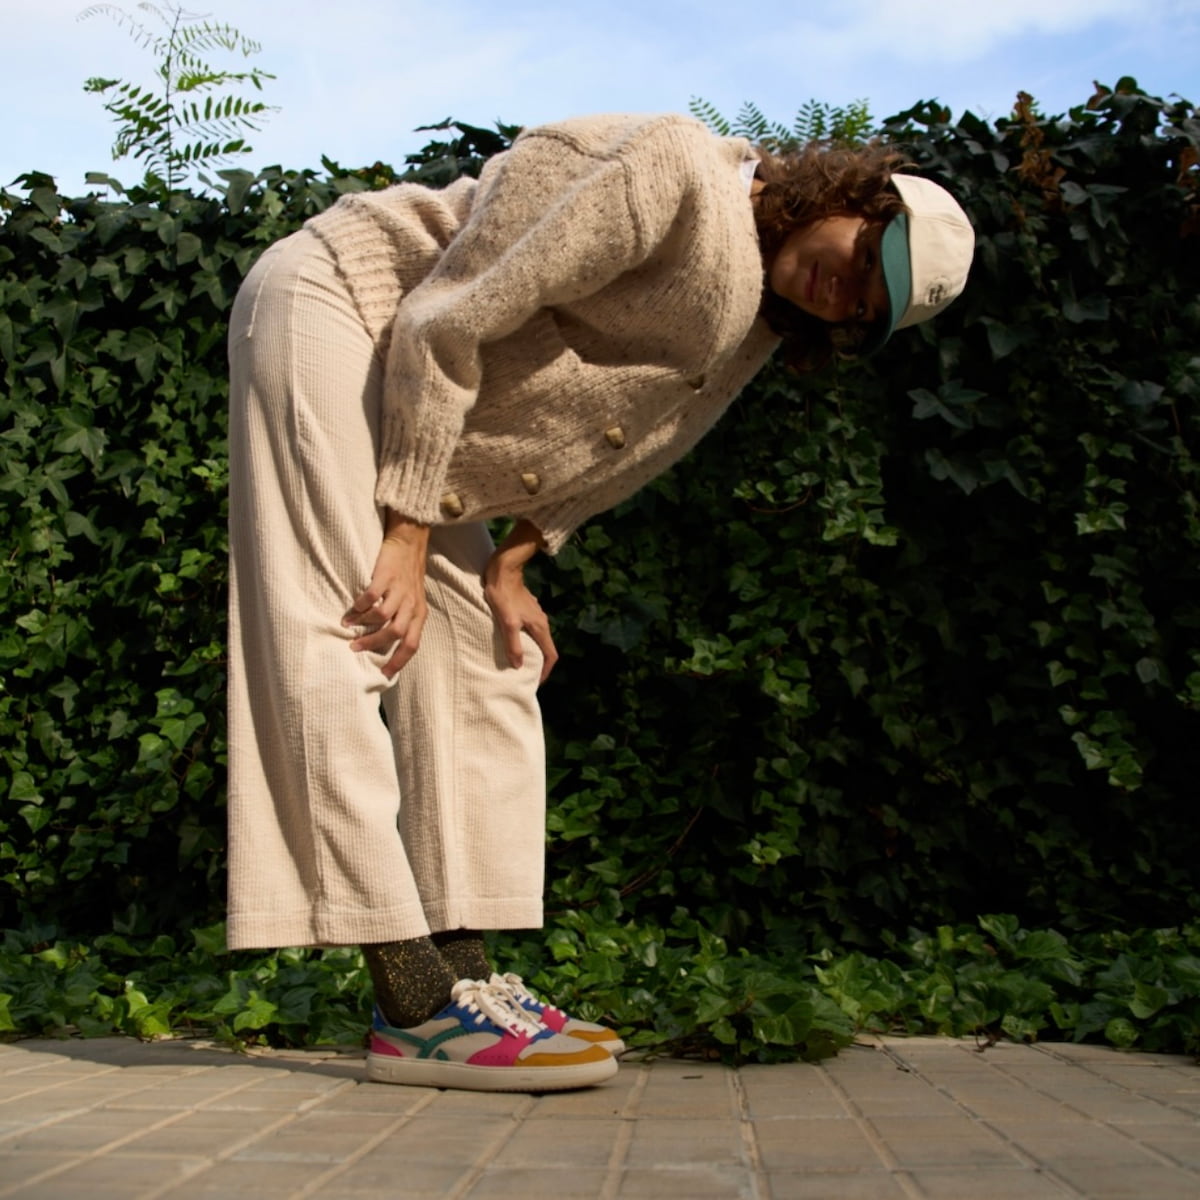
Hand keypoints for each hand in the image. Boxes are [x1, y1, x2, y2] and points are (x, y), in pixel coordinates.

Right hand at [343, 514, 429, 678]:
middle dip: (375, 645)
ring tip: (349, 629)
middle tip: (356, 649)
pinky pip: (372, 597)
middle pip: (396, 634)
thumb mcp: (413, 601)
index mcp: (419, 614)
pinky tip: (351, 611)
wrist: (409, 543)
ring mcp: (400, 590)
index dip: (399, 661)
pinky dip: (360, 607)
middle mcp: (412, 604)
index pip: (412, 644)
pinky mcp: (386, 576)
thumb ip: (405, 620)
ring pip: (383, 617)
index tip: (384, 674)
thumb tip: (388, 643)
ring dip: (364, 627)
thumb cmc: (409, 574)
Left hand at [484, 520, 557, 684]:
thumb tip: (519, 665)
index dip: (546, 671)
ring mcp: (535, 614)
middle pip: (546, 648)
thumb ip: (513, 644)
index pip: (551, 655)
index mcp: (540, 627)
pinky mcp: (527, 608)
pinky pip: (530, 629)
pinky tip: (513, 639)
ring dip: (532, 651)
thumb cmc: (503, 595)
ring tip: (519, 659)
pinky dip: (526, 639)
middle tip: (526, 673)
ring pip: (538, 638)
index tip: (536, 681)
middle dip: (539, 663)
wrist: (504, 569)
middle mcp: (542, 622)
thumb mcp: (506, 622)